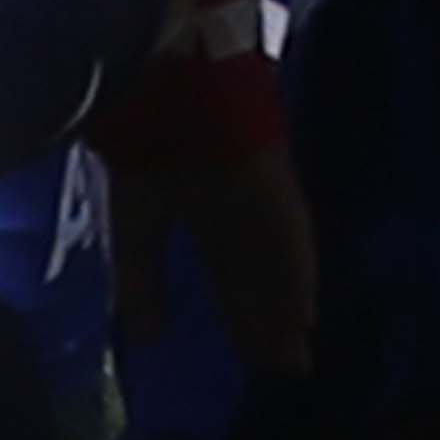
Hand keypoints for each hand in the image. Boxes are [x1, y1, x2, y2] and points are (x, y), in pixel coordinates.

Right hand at [114, 62, 318, 378]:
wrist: (161, 75)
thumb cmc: (140, 134)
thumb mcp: (133, 217)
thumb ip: (141, 277)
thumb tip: (146, 339)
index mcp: (195, 203)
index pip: (223, 270)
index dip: (239, 310)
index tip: (256, 353)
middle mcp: (232, 204)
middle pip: (254, 273)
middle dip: (266, 318)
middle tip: (287, 364)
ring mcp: (257, 194)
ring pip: (275, 264)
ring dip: (286, 309)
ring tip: (297, 354)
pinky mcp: (276, 183)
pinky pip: (289, 239)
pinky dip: (295, 280)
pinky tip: (306, 314)